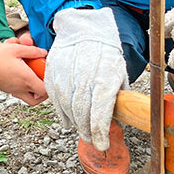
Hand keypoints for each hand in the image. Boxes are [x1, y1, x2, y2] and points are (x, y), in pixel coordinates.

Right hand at [0, 41, 47, 105]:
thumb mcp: (16, 49)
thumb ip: (32, 51)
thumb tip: (42, 52)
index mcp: (26, 79)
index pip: (45, 90)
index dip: (51, 85)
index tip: (50, 75)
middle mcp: (21, 87)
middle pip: (38, 99)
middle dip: (44, 92)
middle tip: (44, 81)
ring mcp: (14, 90)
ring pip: (29, 98)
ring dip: (34, 92)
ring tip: (34, 79)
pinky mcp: (7, 89)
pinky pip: (20, 93)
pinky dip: (24, 88)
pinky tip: (22, 76)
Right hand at [46, 7, 127, 149]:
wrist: (84, 30)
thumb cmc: (105, 53)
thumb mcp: (119, 72)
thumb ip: (118, 96)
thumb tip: (119, 119)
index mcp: (105, 79)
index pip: (100, 113)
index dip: (100, 132)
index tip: (101, 144)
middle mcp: (84, 78)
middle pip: (82, 113)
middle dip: (87, 131)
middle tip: (91, 139)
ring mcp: (66, 75)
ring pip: (67, 107)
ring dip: (74, 123)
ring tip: (80, 130)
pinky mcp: (53, 73)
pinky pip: (55, 98)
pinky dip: (61, 112)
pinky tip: (67, 119)